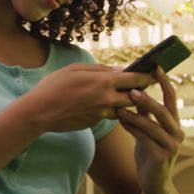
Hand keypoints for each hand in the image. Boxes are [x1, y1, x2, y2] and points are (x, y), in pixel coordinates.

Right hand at [21, 64, 153, 132]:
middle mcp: (107, 99)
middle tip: (144, 86)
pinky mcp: (95, 123)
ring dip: (126, 103)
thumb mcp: (75, 69)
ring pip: (123, 109)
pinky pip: (108, 116)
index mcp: (104, 82)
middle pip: (135, 97)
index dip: (147, 76)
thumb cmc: (54, 86)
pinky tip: (102, 105)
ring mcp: (101, 114)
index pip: (135, 79)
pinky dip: (109, 110)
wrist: (40, 112)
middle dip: (141, 92)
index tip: (153, 74)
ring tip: (125, 96)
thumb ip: (99, 69)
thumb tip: (117, 71)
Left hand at [115, 67, 183, 193]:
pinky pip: (145, 139)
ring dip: (136, 114)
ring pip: (153, 125)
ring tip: (122, 105)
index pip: (172, 99)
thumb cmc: (150, 154)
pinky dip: (132, 129)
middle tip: (132, 89)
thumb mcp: (149, 132)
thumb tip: (136, 90)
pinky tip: (121, 122)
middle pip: (164, 111)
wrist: (153, 183)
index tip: (156, 67)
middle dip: (148, 99)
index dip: (165, 82)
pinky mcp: (161, 157)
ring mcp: (171, 145)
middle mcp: (177, 133)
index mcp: (175, 123)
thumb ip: (146, 114)